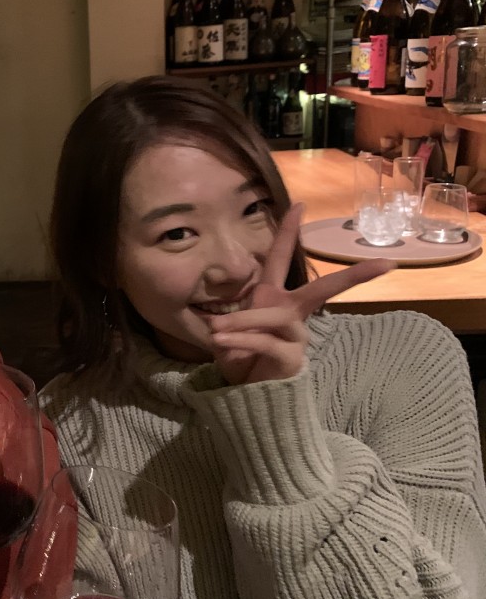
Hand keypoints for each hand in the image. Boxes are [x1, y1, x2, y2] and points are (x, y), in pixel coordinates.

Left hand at [208, 203, 394, 385]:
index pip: (281, 258)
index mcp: (274, 298)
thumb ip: (229, 317)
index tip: (299, 205)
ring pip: (276, 319)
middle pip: (323, 289)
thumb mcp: (227, 330)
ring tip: (216, 330)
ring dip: (244, 322)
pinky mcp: (292, 358)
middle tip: (383, 265)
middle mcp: (291, 313)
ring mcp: (296, 336)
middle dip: (352, 276)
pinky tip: (221, 341)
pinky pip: (267, 342)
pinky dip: (242, 340)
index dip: (289, 232)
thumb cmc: (240, 356)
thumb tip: (216, 318)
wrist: (244, 393)